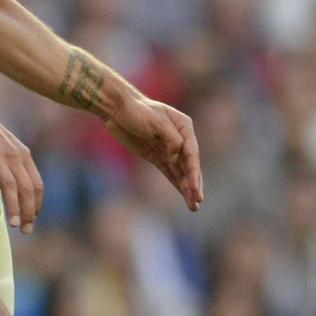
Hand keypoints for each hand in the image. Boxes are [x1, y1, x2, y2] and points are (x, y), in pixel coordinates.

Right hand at [0, 103, 44, 232]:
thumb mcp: (10, 145)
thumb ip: (16, 163)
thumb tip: (20, 187)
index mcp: (22, 155)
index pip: (36, 184)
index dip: (37, 204)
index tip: (34, 219)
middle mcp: (12, 157)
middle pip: (26, 189)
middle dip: (29, 212)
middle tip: (26, 229)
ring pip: (9, 187)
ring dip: (13, 208)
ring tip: (14, 225)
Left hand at [102, 94, 202, 212]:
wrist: (117, 109)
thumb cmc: (137, 110)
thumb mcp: (156, 122)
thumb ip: (171, 140)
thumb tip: (177, 158)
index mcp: (184, 126)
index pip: (191, 152)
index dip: (194, 171)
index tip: (194, 187)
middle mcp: (180, 138)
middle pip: (190, 164)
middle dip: (194, 183)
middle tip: (198, 200)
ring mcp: (168, 149)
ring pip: (181, 171)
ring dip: (187, 188)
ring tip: (194, 206)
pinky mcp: (157, 156)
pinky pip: (170, 172)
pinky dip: (177, 184)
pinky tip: (184, 195)